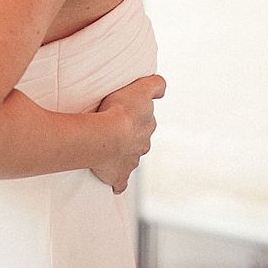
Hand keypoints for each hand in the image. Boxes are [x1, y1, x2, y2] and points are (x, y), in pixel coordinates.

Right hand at [91, 74, 165, 193]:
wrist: (105, 137)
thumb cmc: (120, 112)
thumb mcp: (140, 88)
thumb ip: (155, 85)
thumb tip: (162, 87)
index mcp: (147, 126)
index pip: (146, 121)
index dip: (137, 117)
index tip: (127, 114)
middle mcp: (142, 145)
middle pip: (139, 141)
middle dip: (130, 137)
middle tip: (113, 130)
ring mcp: (131, 162)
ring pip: (130, 159)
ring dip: (121, 155)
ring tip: (106, 150)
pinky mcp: (119, 176)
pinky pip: (120, 181)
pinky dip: (117, 182)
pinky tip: (114, 182)